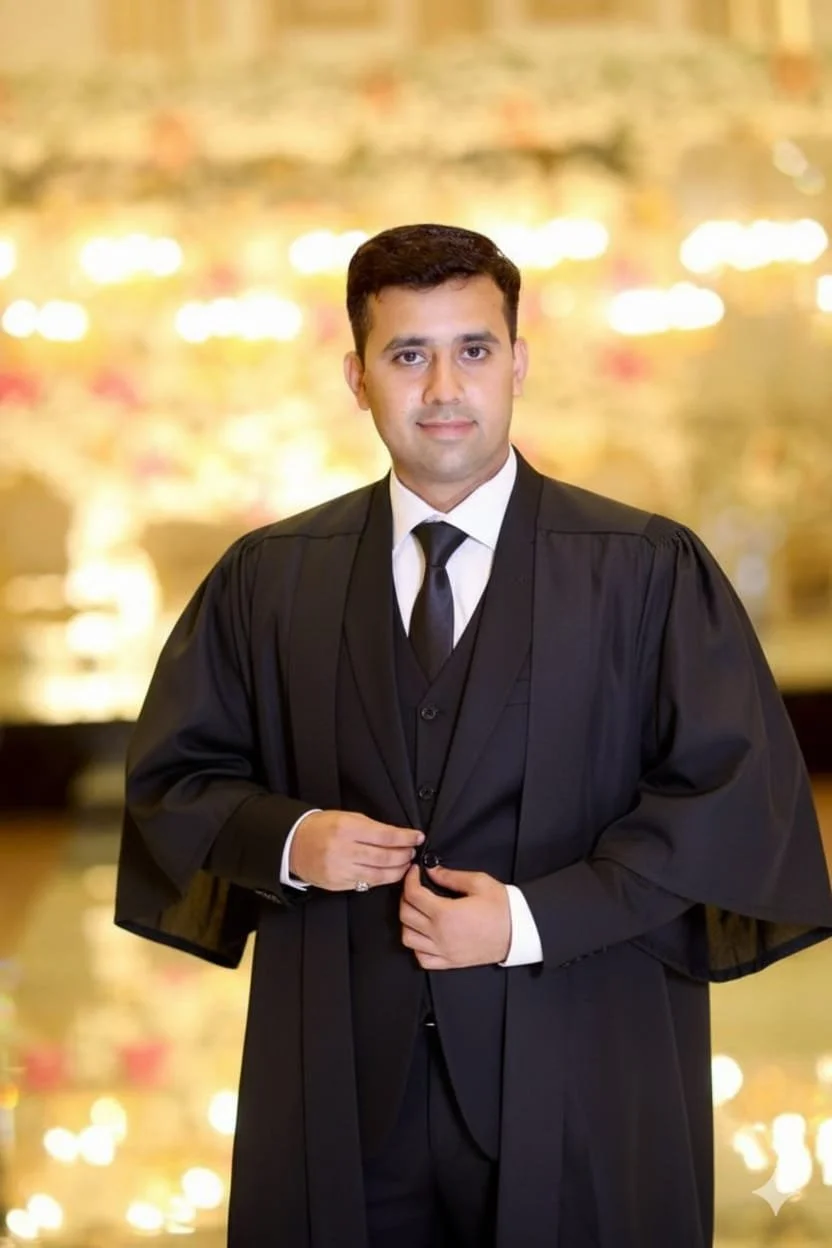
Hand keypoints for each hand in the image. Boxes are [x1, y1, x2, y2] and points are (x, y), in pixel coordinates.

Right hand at [289, 810, 423, 891]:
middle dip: (404, 855)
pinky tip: (390, 873)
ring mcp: (341, 870)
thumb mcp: (347, 817)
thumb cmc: (322, 827)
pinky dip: (382, 879)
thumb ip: (372, 827)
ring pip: (379, 874)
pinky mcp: (338, 884)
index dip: (406, 837)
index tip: (418, 837)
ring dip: (398, 870)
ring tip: (405, 863)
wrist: (294, 844)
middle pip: (385, 857)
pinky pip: (367, 884)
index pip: (385, 835)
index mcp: (347, 828)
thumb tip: (398, 836)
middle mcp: (344, 850)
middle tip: (412, 851)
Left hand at [399, 865, 511, 969]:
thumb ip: (450, 876)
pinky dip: (417, 946)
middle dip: (406, 896)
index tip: (414, 872)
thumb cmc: (503, 908)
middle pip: (405, 915)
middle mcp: (440, 935)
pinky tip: (424, 934)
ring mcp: (443, 951)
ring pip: (408, 938)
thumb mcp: (479, 883)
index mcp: (446, 914)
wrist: (519, 932)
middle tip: (415, 887)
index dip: (409, 879)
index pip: (413, 895)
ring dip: (408, 922)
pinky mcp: (450, 962)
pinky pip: (421, 958)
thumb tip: (432, 871)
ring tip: (418, 911)